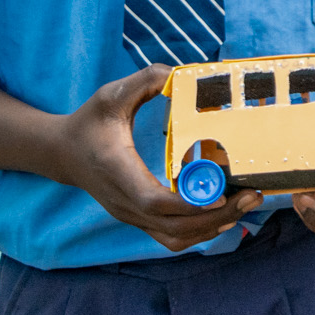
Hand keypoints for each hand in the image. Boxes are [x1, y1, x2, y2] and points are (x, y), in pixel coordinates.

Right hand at [55, 66, 260, 251]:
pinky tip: (223, 213)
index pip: (152, 201)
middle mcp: (124, 201)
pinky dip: (200, 232)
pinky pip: (172, 237)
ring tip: (244, 206)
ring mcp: (131, 215)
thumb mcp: (110, 95)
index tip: (220, 196)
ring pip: (174, 238)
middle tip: (252, 198)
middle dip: (215, 216)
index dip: (187, 204)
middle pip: (172, 226)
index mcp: (117, 170)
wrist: (62, 153)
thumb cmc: (89, 122)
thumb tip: (175, 75)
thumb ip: (143, 82)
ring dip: (211, 228)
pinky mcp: (139, 219)